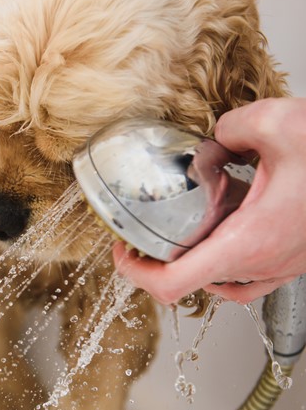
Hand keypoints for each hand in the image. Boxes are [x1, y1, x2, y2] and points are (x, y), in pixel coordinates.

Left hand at [113, 98, 305, 303]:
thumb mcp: (277, 124)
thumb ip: (229, 127)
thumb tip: (216, 137)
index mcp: (248, 242)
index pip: (173, 285)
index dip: (135, 274)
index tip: (122, 252)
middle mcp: (262, 264)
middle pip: (189, 284)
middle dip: (157, 260)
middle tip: (142, 233)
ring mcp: (278, 267)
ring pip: (218, 282)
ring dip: (190, 261)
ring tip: (176, 232)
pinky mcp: (291, 261)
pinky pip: (245, 277)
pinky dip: (221, 262)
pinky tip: (220, 231)